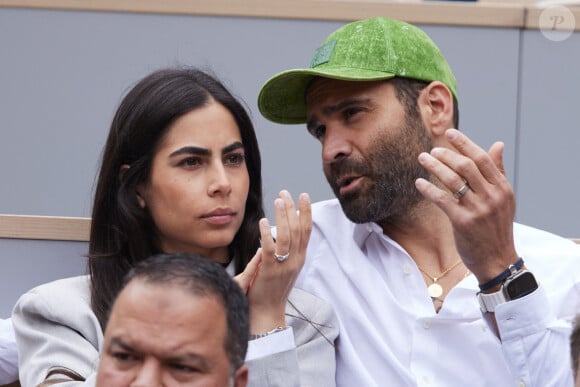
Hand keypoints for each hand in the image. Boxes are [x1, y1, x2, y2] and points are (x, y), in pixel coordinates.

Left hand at [234, 190, 311, 333]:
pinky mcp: (270, 270)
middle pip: (297, 229)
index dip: (306, 212)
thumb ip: (282, 252)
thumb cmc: (271, 290)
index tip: (303, 195)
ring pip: (286, 235)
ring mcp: (284, 265)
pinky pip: (270, 248)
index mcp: (300, 258)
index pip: (306, 231)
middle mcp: (295, 260)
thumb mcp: (283, 268)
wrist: (267, 313)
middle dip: (293, 208)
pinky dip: (267, 233)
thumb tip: (275, 235)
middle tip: (285, 192)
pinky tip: (264, 220)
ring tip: (278, 200)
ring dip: (283, 215)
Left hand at [415, 128, 519, 283]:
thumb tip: (498, 144)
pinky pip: (442, 200)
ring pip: (453, 180)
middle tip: (432, 150)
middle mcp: (492, 196)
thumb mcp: (504, 198)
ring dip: (435, 166)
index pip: (482, 158)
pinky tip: (418, 183)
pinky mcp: (463, 222)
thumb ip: (498, 171)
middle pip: (466, 166)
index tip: (450, 133)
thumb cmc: (497, 227)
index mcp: (502, 187)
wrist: (497, 260)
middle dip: (447, 154)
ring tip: (423, 159)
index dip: (464, 143)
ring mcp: (478, 209)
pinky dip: (429, 189)